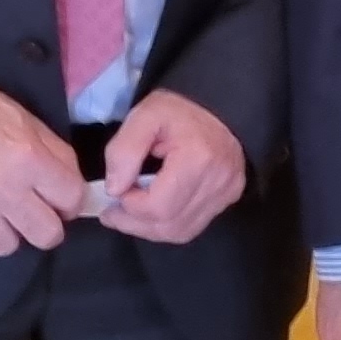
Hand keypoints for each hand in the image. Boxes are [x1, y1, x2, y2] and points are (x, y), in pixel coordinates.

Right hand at [0, 76, 87, 255]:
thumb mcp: (26, 120)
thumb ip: (54, 153)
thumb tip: (70, 184)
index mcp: (30, 160)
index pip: (71, 199)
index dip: (72, 201)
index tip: (62, 200)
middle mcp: (5, 190)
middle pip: (46, 235)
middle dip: (48, 226)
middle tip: (36, 213)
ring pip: (7, 247)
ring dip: (8, 232)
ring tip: (0, 214)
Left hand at [101, 90, 246, 244]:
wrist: (218, 107)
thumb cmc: (178, 110)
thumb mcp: (143, 116)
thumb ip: (123, 151)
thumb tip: (115, 189)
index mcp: (198, 159)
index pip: (158, 206)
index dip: (130, 206)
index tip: (116, 191)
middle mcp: (217, 182)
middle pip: (168, 225)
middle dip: (134, 223)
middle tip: (112, 212)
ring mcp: (226, 194)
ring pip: (180, 232)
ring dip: (149, 228)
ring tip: (129, 213)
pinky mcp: (227, 199)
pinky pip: (192, 226)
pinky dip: (167, 225)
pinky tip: (153, 212)